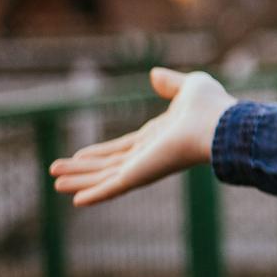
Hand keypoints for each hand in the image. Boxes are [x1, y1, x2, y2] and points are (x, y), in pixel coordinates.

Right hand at [50, 66, 238, 205]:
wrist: (221, 124)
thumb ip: (170, 83)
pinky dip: (94, 194)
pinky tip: (75, 201)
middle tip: (56, 174)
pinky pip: (113, 188)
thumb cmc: (211, 106)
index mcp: (159, 137)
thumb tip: (155, 75)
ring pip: (105, 177)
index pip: (123, 148)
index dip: (99, 152)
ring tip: (55, 183)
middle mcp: (149, 155)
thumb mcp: (189, 87)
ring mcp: (145, 167)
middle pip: (108, 165)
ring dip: (79, 180)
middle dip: (82, 170)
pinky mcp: (142, 175)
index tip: (80, 154)